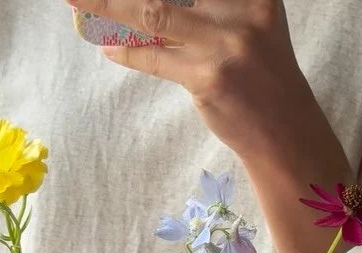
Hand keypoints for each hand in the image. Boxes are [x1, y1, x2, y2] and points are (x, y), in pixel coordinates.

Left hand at [70, 0, 307, 158]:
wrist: (285, 131)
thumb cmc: (263, 75)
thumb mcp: (250, 25)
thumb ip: (214, 7)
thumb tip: (151, 5)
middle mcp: (240, 9)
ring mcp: (223, 44)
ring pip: (153, 15)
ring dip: (108, 5)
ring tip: (76, 0)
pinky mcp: (207, 79)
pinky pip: (155, 60)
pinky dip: (128, 53)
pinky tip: (109, 48)